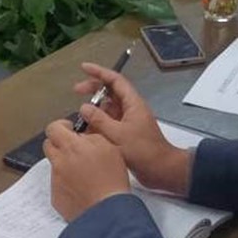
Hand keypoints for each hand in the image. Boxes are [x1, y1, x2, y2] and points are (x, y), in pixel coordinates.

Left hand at [43, 119, 130, 221]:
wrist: (107, 210)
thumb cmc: (111, 180)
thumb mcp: (109, 147)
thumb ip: (91, 137)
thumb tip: (82, 136)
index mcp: (71, 147)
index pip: (53, 128)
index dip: (61, 127)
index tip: (69, 129)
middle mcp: (59, 162)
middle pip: (49, 145)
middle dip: (59, 144)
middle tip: (74, 149)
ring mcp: (56, 181)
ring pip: (54, 165)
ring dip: (64, 164)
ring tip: (83, 172)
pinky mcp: (56, 197)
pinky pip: (57, 184)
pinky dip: (66, 183)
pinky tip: (81, 187)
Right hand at [73, 62, 192, 195]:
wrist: (161, 170)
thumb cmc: (143, 150)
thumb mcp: (117, 134)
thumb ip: (99, 120)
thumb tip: (83, 107)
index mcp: (132, 103)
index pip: (115, 80)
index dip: (99, 72)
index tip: (83, 68)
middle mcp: (130, 109)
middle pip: (110, 92)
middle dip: (93, 89)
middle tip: (76, 91)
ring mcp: (128, 121)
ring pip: (108, 109)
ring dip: (94, 110)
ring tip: (78, 116)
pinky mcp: (126, 134)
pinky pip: (109, 123)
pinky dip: (98, 124)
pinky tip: (86, 132)